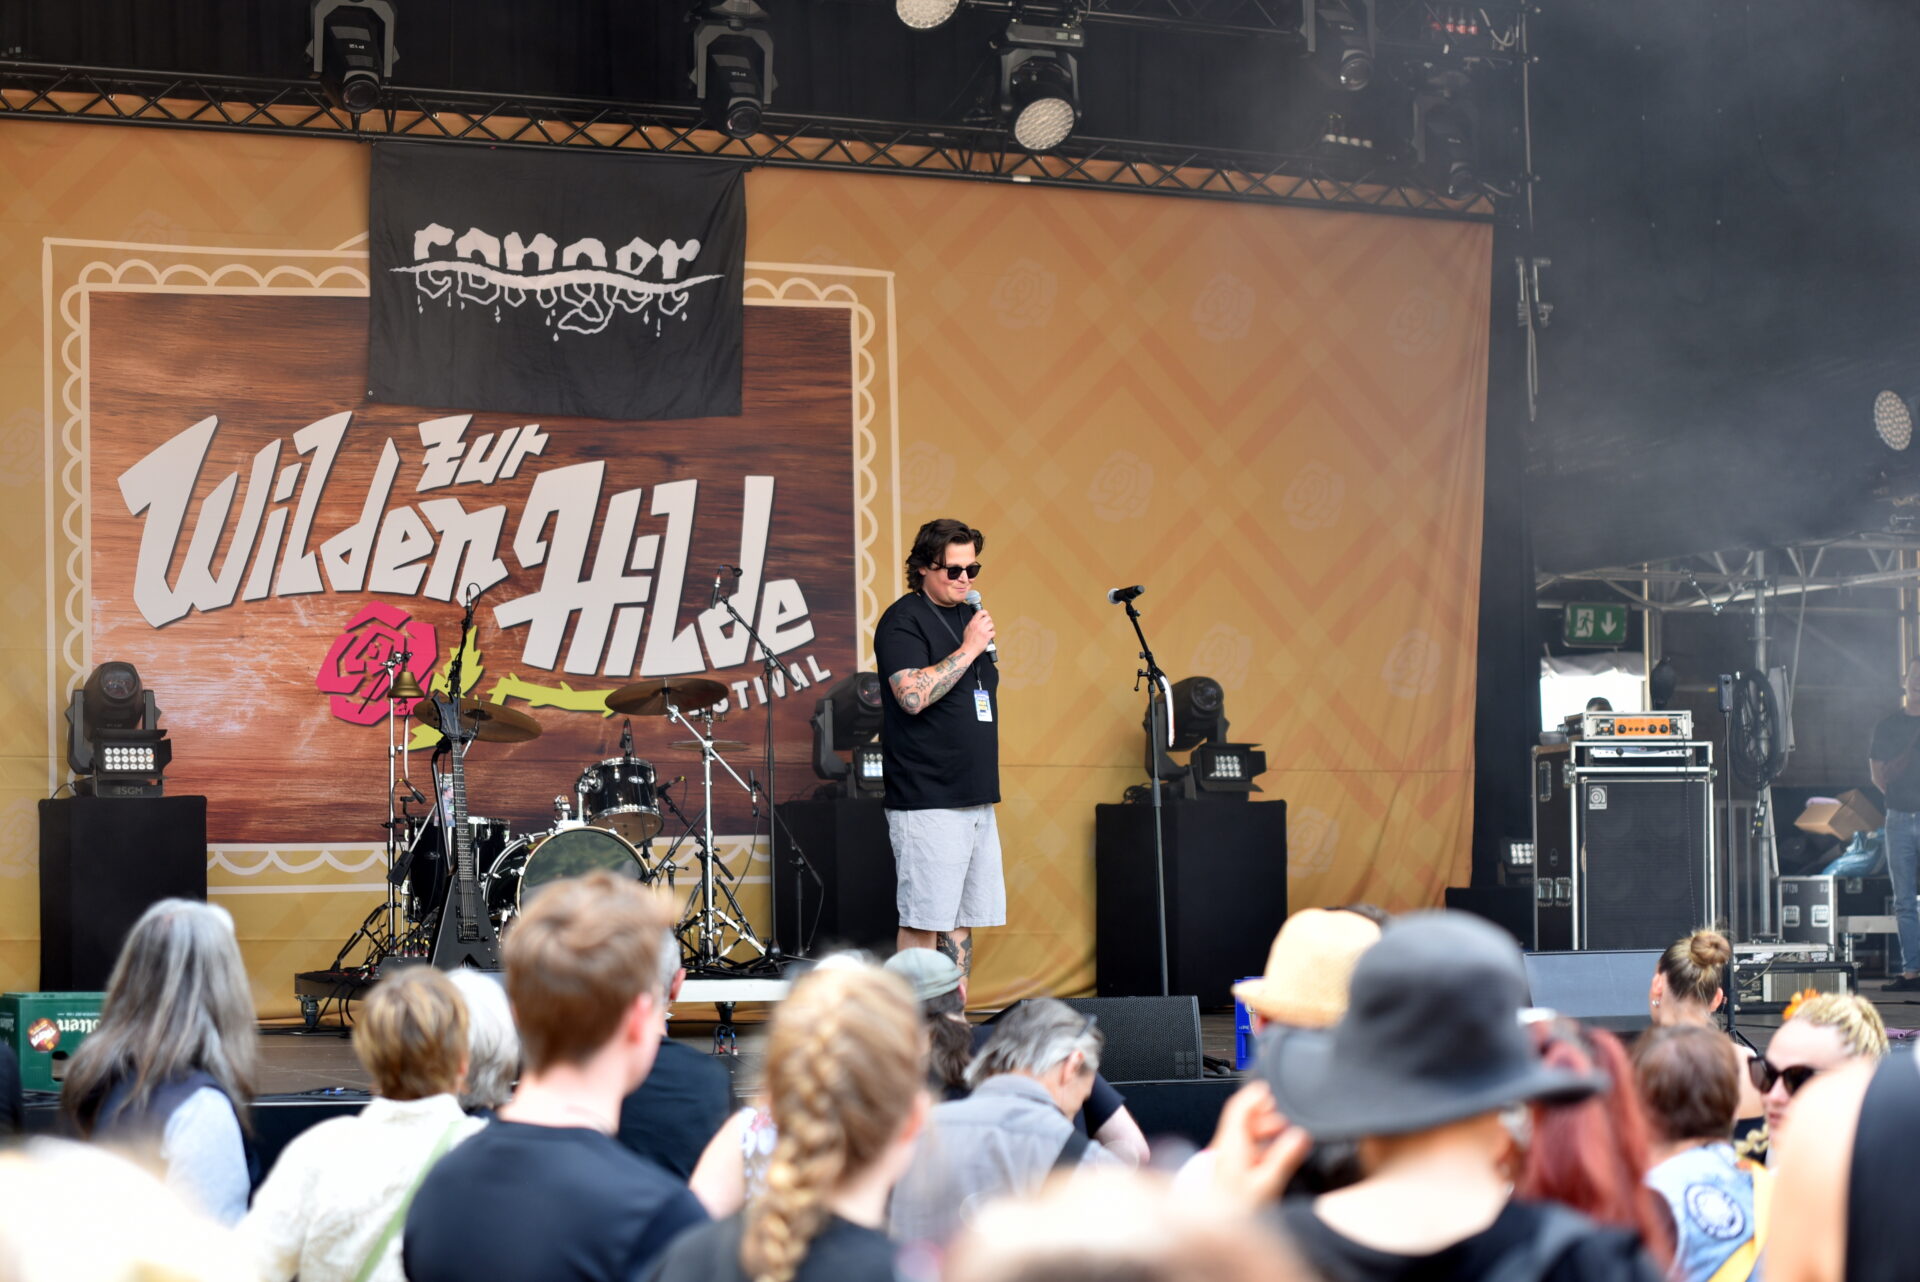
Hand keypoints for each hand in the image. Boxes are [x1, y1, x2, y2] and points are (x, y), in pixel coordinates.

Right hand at [963, 607, 994, 656]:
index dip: (985, 612)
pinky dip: (992, 635)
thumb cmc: (968, 641)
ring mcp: (983, 630)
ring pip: (991, 625)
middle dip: (989, 622)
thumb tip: (977, 620)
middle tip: (988, 626)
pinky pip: (993, 632)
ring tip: (988, 632)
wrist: (968, 649)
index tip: (986, 614)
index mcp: (973, 623)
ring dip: (991, 628)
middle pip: (988, 618)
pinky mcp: (987, 636)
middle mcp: (978, 625)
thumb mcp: (967, 629)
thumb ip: (972, 623)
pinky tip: (989, 637)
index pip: (980, 612)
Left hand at [1208, 1081, 1311, 1210]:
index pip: (1237, 1108)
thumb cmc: (1237, 1211)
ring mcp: (1227, 1161)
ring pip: (1245, 1136)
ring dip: (1265, 1132)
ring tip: (1283, 1134)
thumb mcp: (1267, 1183)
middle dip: (1266, 1115)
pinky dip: (1261, 1146)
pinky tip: (1274, 1156)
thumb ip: (1284, 1157)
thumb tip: (1300, 1135)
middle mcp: (1226, 1150)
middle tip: (1284, 1117)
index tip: (1267, 1088)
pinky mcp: (1231, 1173)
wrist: (1219, 1232)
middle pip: (1244, 1121)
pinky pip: (1246, 1151)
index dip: (1253, 1095)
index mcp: (1231, 1145)